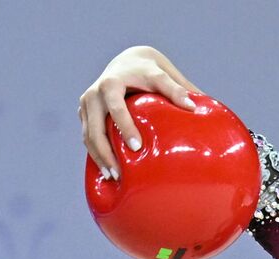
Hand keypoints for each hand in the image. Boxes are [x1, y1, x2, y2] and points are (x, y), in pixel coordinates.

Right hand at [78, 45, 201, 178]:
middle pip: (95, 129)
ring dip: (99, 158)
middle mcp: (93, 94)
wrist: (127, 61)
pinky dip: (96, 154)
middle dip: (105, 153)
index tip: (137, 148)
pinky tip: (107, 170)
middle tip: (119, 174)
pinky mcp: (85, 114)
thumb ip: (176, 89)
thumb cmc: (148, 71)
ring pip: (88, 137)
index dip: (125, 128)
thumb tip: (193, 108)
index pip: (116, 108)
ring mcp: (86, 105)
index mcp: (110, 84)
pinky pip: (88, 137)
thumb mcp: (161, 75)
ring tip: (113, 178)